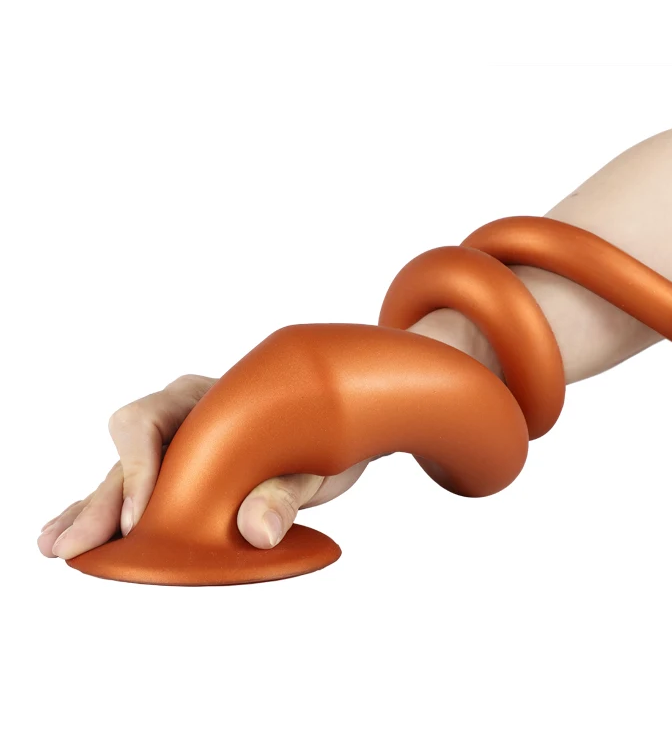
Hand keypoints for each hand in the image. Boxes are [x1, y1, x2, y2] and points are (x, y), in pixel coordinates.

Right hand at [38, 310, 495, 559]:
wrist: (340, 426)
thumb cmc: (325, 434)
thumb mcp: (317, 464)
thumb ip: (287, 491)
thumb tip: (259, 530)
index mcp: (211, 396)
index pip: (151, 422)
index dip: (139, 470)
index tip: (142, 519)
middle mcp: (184, 414)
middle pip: (128, 452)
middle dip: (103, 500)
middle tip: (74, 545)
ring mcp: (178, 442)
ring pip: (124, 472)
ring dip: (93, 511)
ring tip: (59, 545)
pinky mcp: (179, 471)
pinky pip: (136, 489)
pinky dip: (108, 514)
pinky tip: (75, 538)